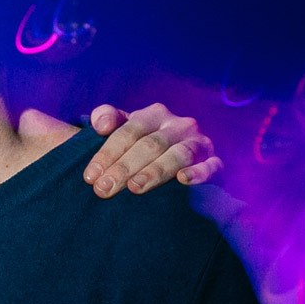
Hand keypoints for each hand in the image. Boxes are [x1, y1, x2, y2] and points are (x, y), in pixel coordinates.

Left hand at [82, 103, 221, 196]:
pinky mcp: (214, 161)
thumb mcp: (124, 129)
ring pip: (177, 154)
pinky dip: (199, 172)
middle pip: (149, 145)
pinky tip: (183, 180)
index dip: (107, 153)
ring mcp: (198, 143)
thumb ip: (107, 118)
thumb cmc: (141, 146)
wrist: (176, 159)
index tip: (90, 176)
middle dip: (124, 167)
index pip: (128, 131)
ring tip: (135, 187)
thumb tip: (100, 123)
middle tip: (104, 189)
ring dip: (155, 171)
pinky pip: (211, 165)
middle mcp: (178, 125)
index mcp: (154, 114)